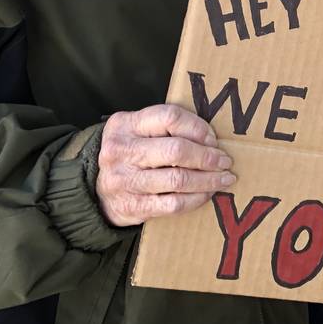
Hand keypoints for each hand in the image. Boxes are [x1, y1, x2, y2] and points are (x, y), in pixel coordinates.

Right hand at [96, 104, 234, 226]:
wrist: (97, 191)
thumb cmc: (131, 154)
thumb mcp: (139, 131)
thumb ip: (168, 127)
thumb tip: (212, 139)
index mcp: (125, 124)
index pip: (170, 117)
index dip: (198, 127)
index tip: (213, 139)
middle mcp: (121, 150)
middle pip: (176, 150)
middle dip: (207, 157)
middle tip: (225, 161)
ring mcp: (124, 180)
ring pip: (178, 179)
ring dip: (208, 180)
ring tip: (224, 178)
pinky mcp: (131, 206)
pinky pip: (173, 204)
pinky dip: (196, 199)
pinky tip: (207, 193)